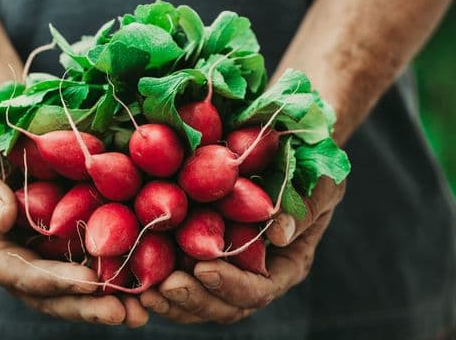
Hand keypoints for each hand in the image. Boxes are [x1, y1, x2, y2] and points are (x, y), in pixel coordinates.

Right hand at [0, 137, 147, 327]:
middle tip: (123, 313)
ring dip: (109, 302)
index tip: (90, 282)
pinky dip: (119, 277)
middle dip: (88, 306)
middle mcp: (20, 265)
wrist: (2, 141)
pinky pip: (94, 266)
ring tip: (142, 311)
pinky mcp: (71, 246)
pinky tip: (147, 283)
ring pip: (76, 291)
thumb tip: (1, 220)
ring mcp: (48, 259)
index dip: (56, 282)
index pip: (22, 274)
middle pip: (53, 296)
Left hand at [140, 178, 344, 323]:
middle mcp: (254, 273)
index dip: (231, 285)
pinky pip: (179, 272)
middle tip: (164, 287)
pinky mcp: (199, 249)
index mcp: (285, 264)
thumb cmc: (313, 164)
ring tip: (144, 290)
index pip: (258, 290)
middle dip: (193, 299)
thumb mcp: (321, 180)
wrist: (289, 150)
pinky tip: (135, 269)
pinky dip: (158, 274)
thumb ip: (305, 207)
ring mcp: (226, 265)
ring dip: (171, 298)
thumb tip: (280, 235)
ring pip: (198, 298)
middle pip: (223, 305)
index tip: (205, 269)